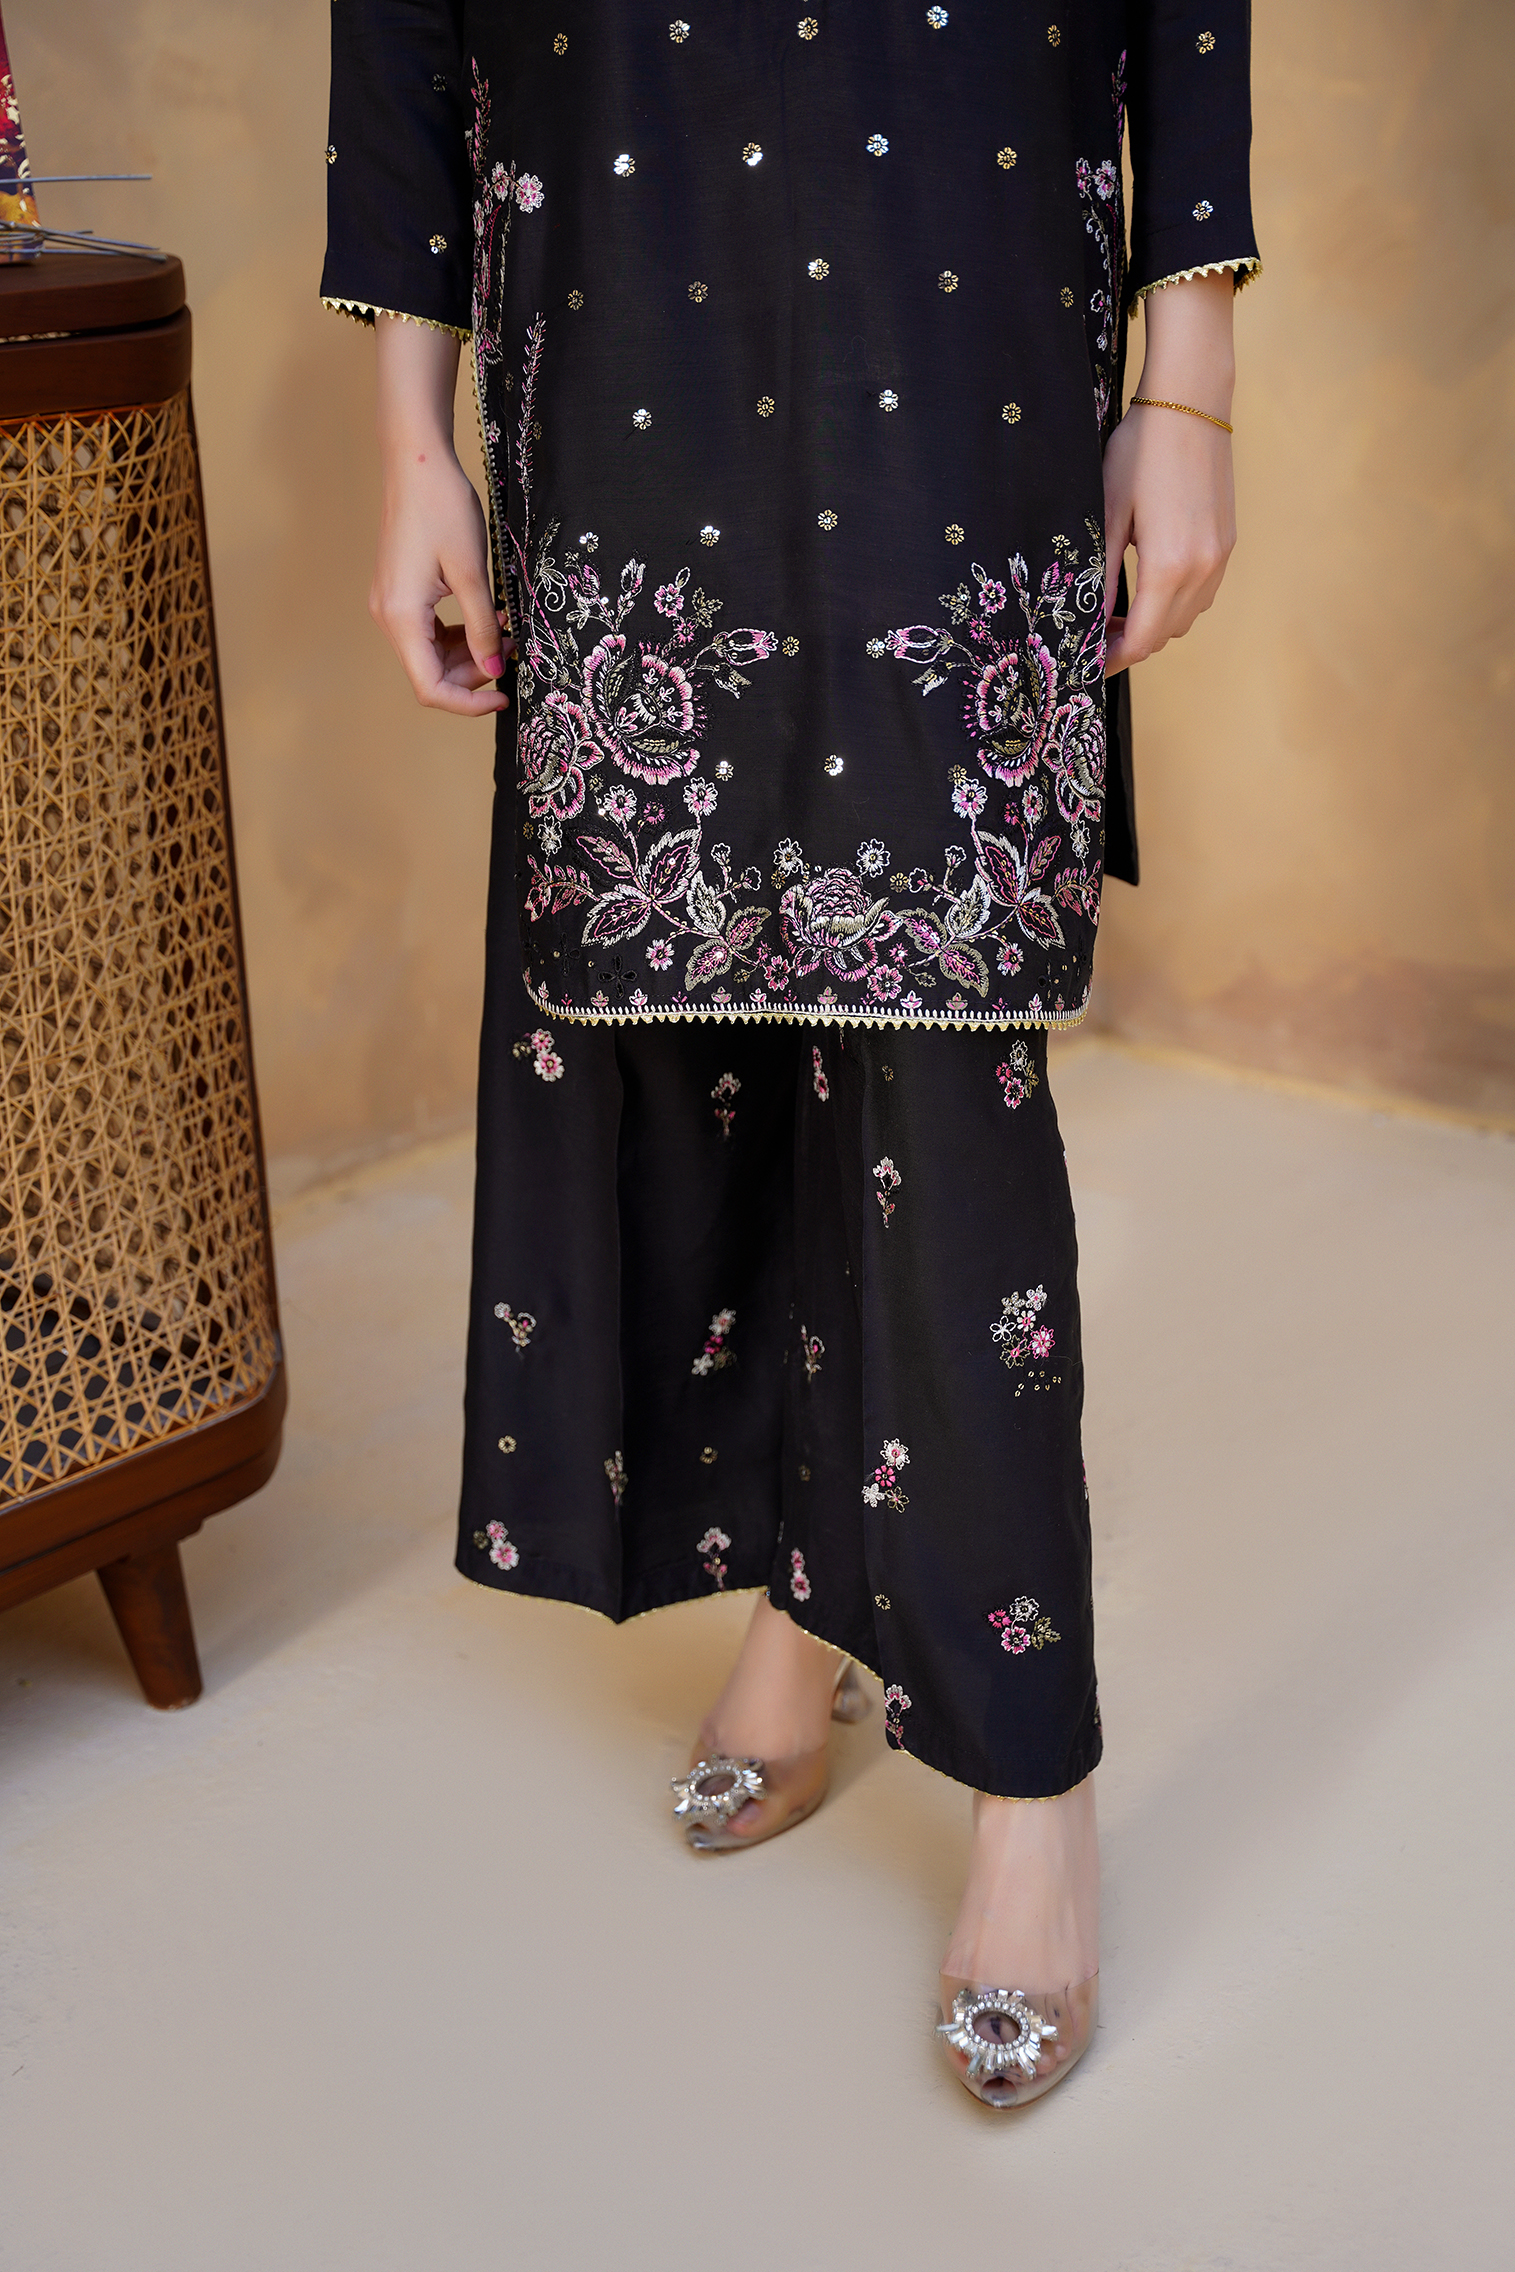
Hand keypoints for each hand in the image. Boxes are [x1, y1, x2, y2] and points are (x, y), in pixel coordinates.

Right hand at [369, 316, 512, 717]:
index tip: (503, 697)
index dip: (467, 703)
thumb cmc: (443, 508)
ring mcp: (390, 604)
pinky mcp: (399, 592)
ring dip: (468, 653)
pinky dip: (458, 634)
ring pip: (430, 654)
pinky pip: (428, 631)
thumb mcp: (472, 574)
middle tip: (511, 652)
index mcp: (400, 617)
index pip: (429, 687)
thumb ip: (482, 628)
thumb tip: (492, 671)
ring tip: (504, 631)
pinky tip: (487, 617)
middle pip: (429, 673)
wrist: (417, 462)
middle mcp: (387, 616)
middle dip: (473, 674)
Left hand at [1103, 270, 1236, 676]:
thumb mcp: (1107, 515)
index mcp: (1169, 567)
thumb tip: (1090, 620)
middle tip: (1094, 636)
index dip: (1112, 659)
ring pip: (1187, 618)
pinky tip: (1149, 586)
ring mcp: (1221, 557)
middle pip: (1165, 636)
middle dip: (1130, 644)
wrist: (1191, 402)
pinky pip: (1202, 593)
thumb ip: (1103, 575)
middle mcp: (1203, 569)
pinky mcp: (1228, 542)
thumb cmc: (1141, 450)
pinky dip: (1176, 603)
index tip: (1086, 661)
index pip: (1141, 640)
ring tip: (1118, 612)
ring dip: (1154, 625)